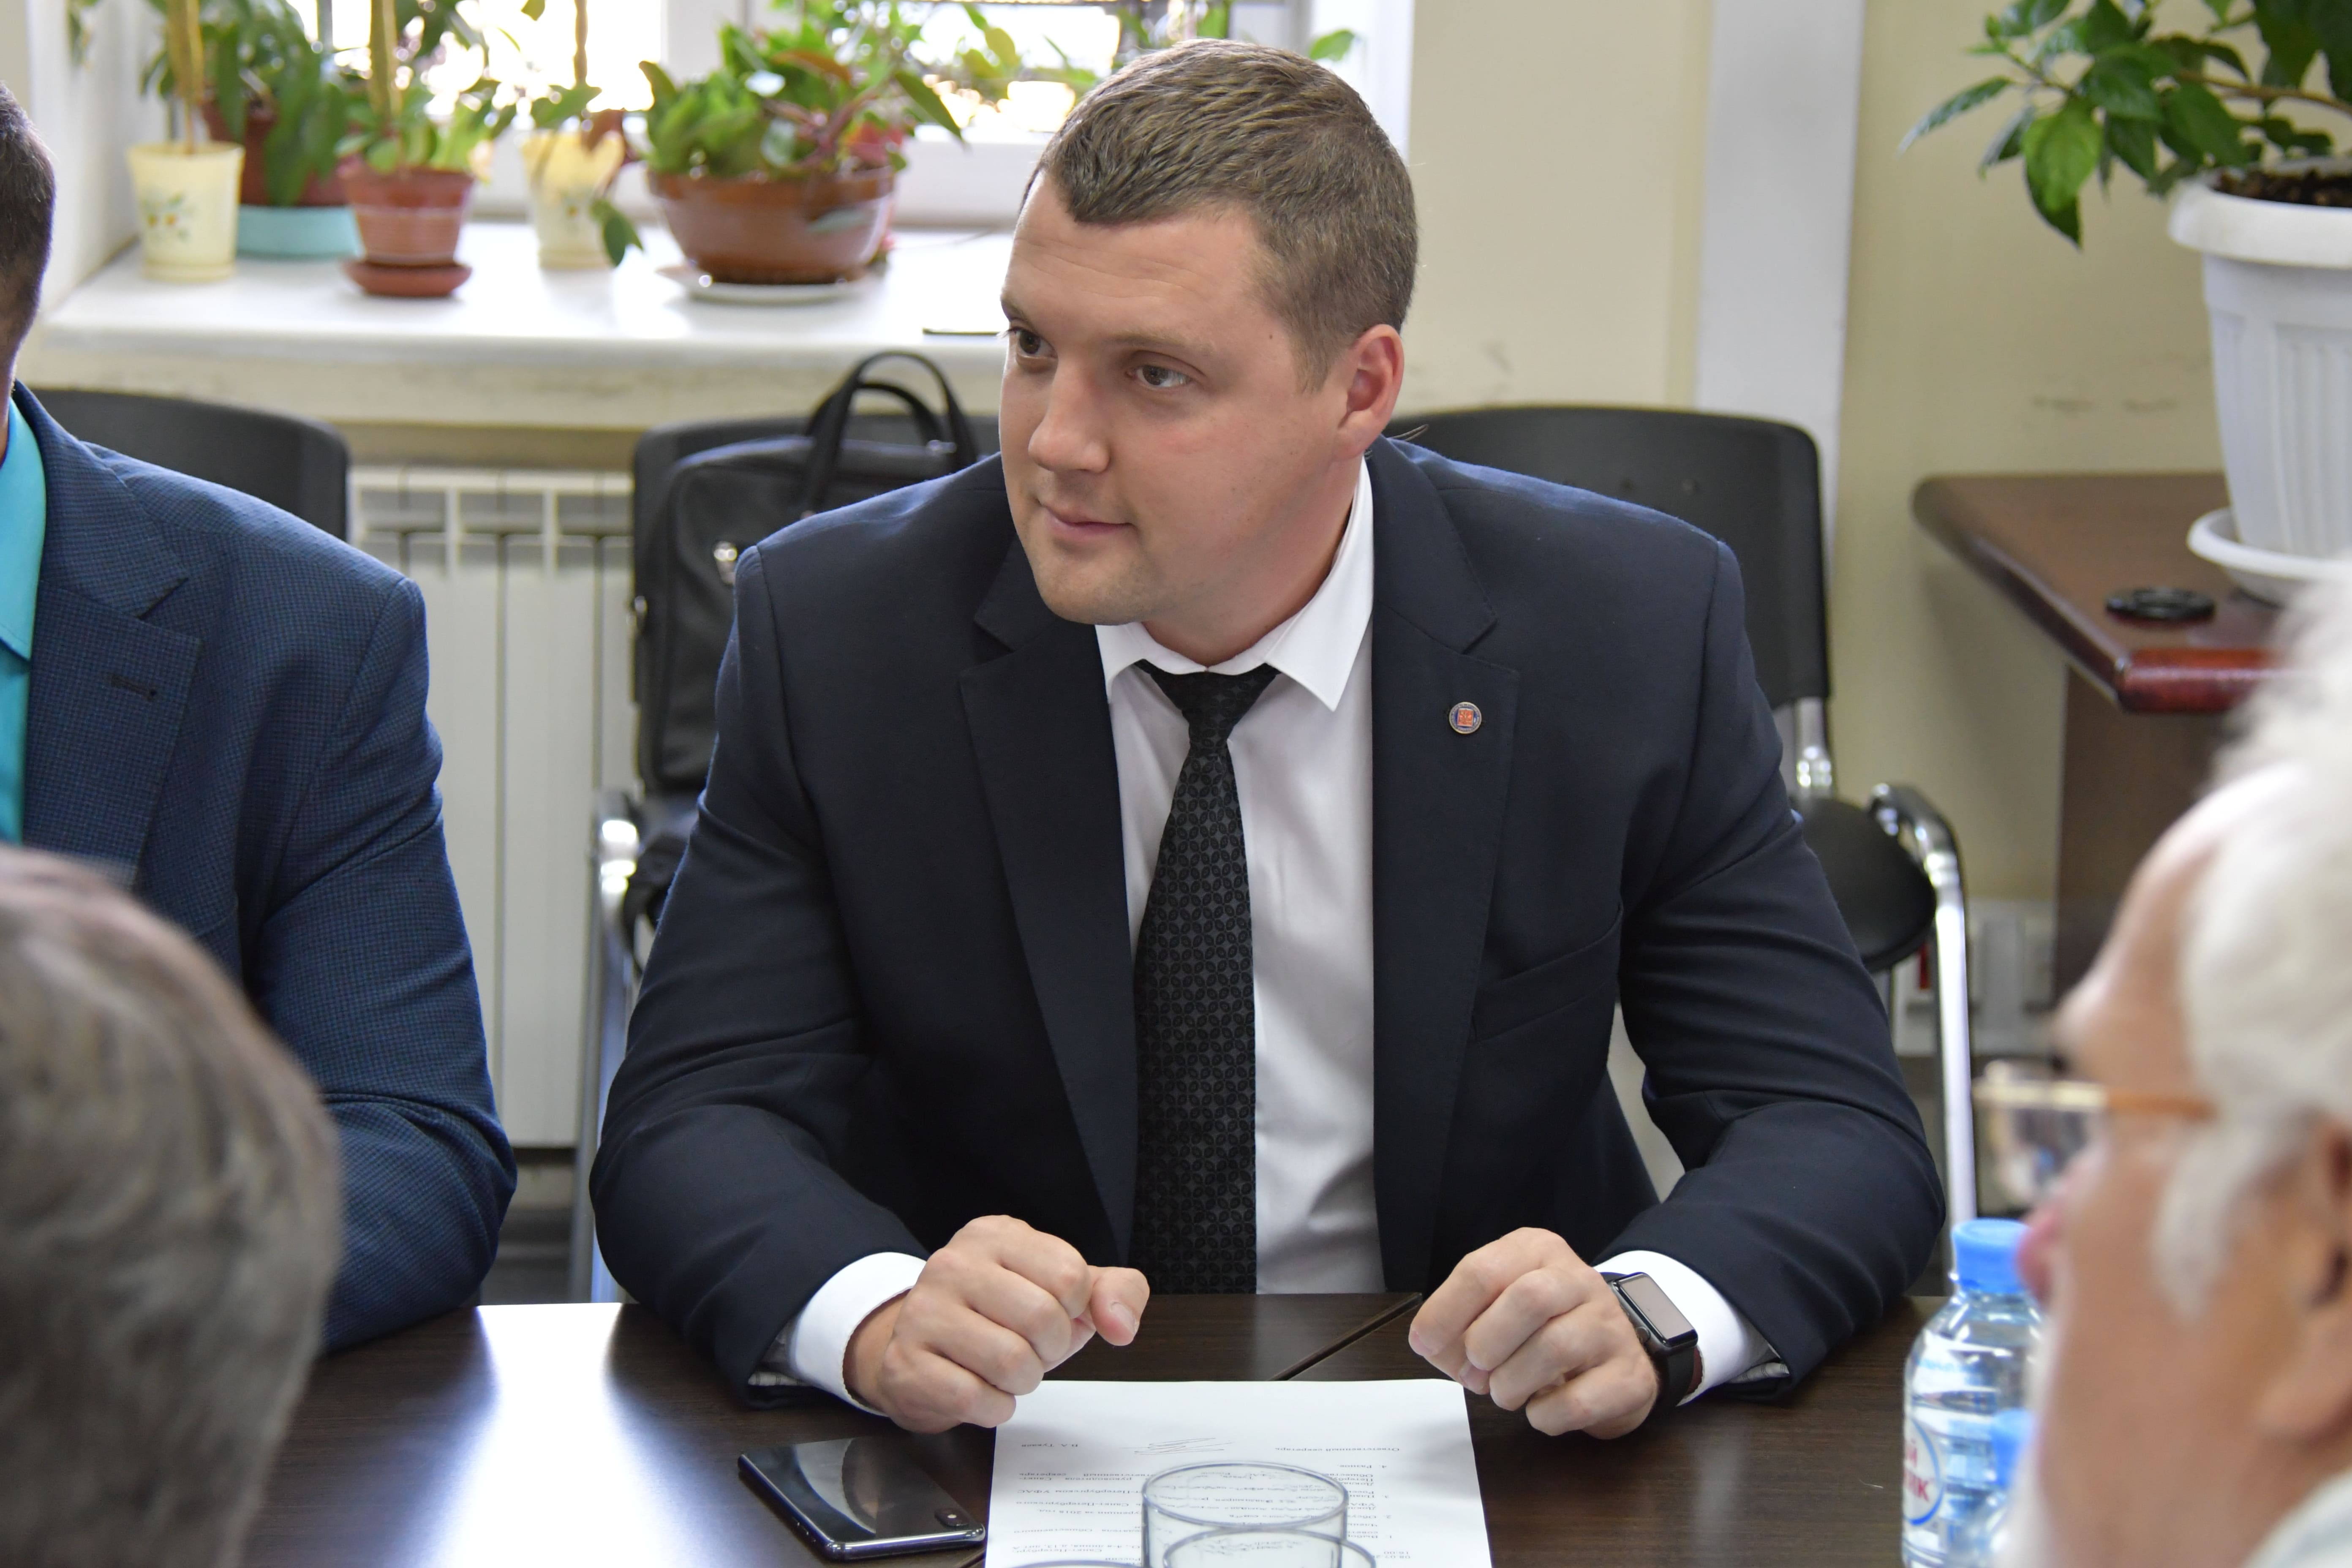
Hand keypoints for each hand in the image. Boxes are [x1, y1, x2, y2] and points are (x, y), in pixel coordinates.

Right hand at [844, 1214, 1149, 1431]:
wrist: (924, 1350)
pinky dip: (993, 1407)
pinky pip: (974, 1398)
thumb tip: (1121, 1325)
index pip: (1071, 1276)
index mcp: (997, 1235)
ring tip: (1004, 1370)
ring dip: (1022, 1382)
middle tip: (1029, 1349)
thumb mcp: (1064, 1293)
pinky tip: (979, 1390)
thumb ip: (1115, 1292)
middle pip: (1043, 1319)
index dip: (1073, 1312)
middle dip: (1050, 1350)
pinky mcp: (906, 1363)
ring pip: (1011, 1362)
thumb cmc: (1002, 1319)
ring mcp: (923, 1311)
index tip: (1052, 1315)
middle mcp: (954, 1263)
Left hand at [1407, 1228, 1660, 1437]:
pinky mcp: (1629, 1376)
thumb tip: (1431, 1343)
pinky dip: (1544, 1415)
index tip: (1426, 1343)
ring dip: (1512, 1383)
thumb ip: (1456, 1323)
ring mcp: (1610, 1327)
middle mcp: (1578, 1280)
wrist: (1612, 1354)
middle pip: (1529, 1299)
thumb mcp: (1494, 1308)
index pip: (1483, 1270)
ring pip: (1556, 1347)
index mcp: (1536, 1252)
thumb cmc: (1539, 1330)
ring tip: (1504, 1392)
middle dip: (1486, 1343)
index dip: (1446, 1313)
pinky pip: (1579, 1401)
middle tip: (1475, 1372)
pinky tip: (1539, 1409)